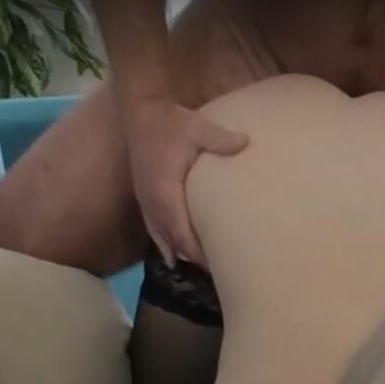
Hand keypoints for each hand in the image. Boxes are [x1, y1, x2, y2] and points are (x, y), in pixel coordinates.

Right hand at [123, 97, 248, 265]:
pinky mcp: (145, 198)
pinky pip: (155, 230)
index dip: (199, 253)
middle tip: (221, 271)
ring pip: (163, 239)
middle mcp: (152, 204)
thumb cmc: (168, 120)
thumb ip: (220, 139)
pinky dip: (167, 244)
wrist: (138, 112)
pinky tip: (174, 257)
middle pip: (174, 243)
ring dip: (182, 253)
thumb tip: (246, 144)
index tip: (221, 265)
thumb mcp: (196, 126)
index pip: (182, 234)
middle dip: (195, 258)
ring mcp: (147, 202)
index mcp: (164, 193)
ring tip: (204, 267)